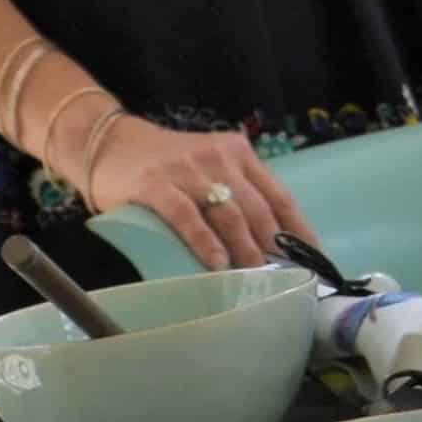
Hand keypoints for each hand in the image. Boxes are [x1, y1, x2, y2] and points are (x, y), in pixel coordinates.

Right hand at [83, 121, 316, 269]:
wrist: (108, 143)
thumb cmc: (165, 164)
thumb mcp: (208, 168)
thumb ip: (234, 193)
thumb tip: (268, 245)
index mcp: (237, 152)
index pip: (278, 195)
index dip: (298, 230)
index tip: (313, 260)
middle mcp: (217, 157)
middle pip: (256, 209)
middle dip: (272, 247)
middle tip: (281, 279)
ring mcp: (186, 170)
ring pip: (228, 214)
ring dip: (245, 249)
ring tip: (252, 276)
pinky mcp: (155, 184)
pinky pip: (187, 216)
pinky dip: (204, 243)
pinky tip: (216, 264)